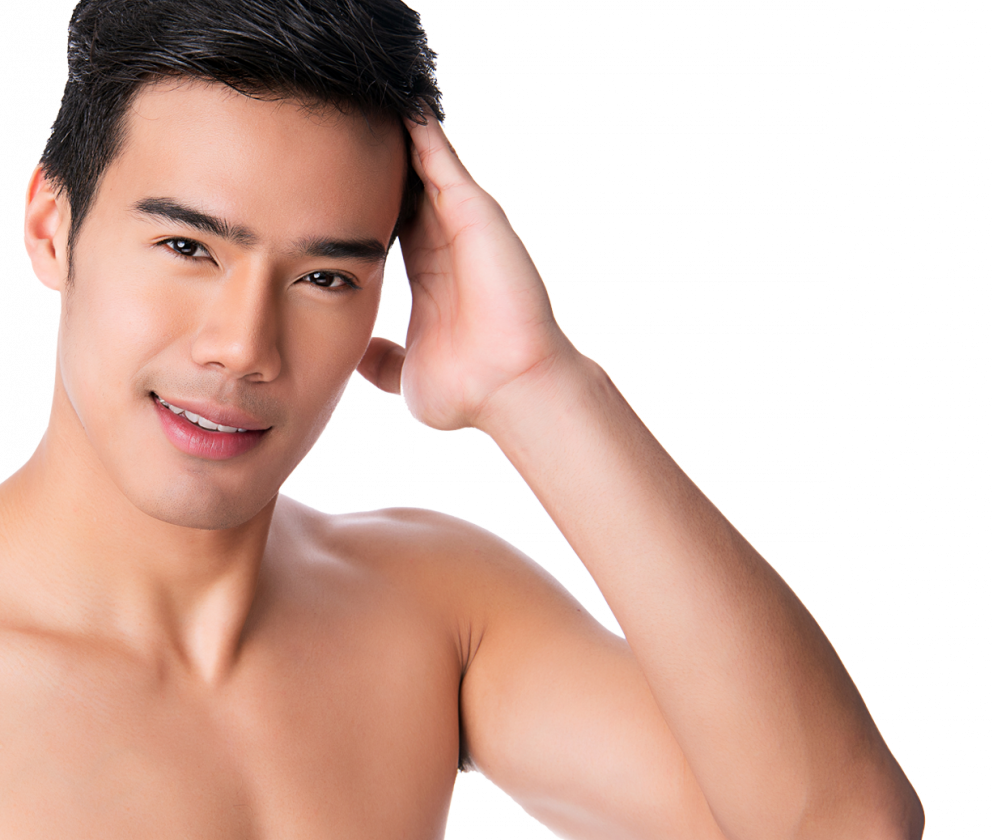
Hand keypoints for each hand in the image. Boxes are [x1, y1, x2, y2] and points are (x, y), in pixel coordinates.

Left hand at [357, 115, 575, 433]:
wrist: (509, 389)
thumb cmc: (468, 389)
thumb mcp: (404, 373)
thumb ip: (381, 360)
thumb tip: (356, 357)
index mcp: (428, 272)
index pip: (387, 222)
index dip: (358, 200)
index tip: (319, 182)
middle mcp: (444, 242)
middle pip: (401, 184)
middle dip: (370, 158)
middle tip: (329, 121)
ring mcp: (462, 223)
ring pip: (420, 163)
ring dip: (390, 132)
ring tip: (352, 93)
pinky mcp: (476, 210)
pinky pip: (441, 157)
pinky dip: (419, 129)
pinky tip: (389, 99)